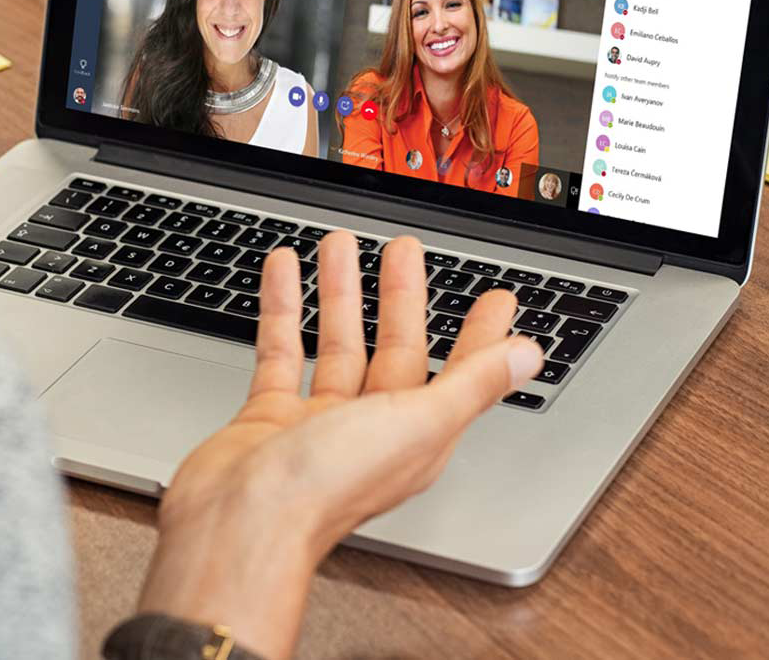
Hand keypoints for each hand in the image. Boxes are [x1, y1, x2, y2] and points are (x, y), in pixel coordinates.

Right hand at [137, 233, 543, 657]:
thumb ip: (472, 385)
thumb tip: (529, 356)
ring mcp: (318, 425)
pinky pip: (281, 352)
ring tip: (338, 245)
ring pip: (336, 344)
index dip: (480, 336)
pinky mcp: (270, 418)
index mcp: (416, 437)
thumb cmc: (325, 489)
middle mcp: (371, 431)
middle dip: (402, 297)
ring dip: (340, 293)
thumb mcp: (417, 424)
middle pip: (394, 350)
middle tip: (404, 250)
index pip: (460, 375)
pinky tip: (284, 273)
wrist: (239, 523)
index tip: (496, 299)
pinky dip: (283, 309)